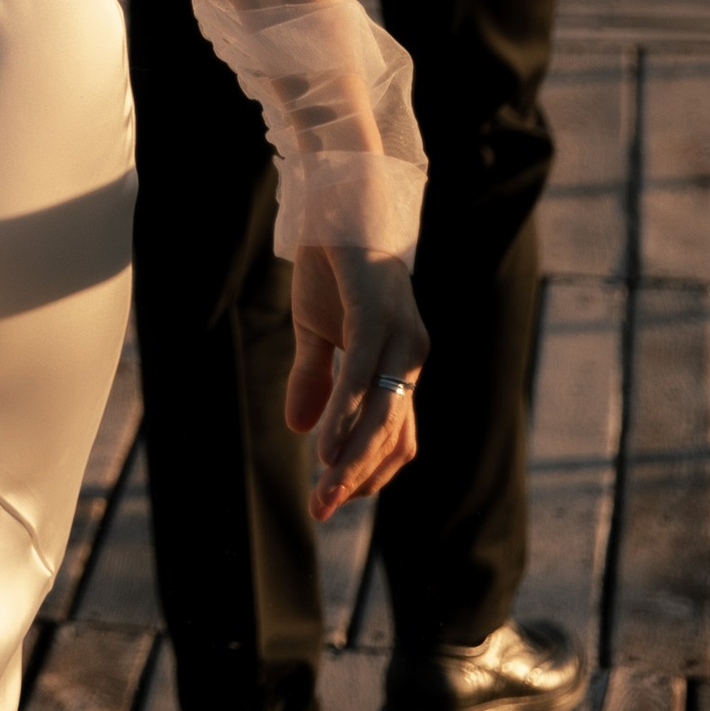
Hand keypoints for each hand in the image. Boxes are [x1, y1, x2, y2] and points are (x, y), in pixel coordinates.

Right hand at [287, 242, 428, 518]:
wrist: (335, 199)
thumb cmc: (331, 262)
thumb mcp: (315, 328)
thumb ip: (313, 378)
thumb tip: (300, 430)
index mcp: (398, 363)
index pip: (394, 438)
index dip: (366, 473)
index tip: (329, 500)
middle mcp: (409, 356)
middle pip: (392, 438)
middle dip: (357, 479)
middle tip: (321, 511)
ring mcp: (399, 336)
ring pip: (382, 416)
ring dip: (353, 460)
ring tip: (324, 492)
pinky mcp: (377, 315)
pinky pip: (363, 377)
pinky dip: (346, 416)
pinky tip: (327, 445)